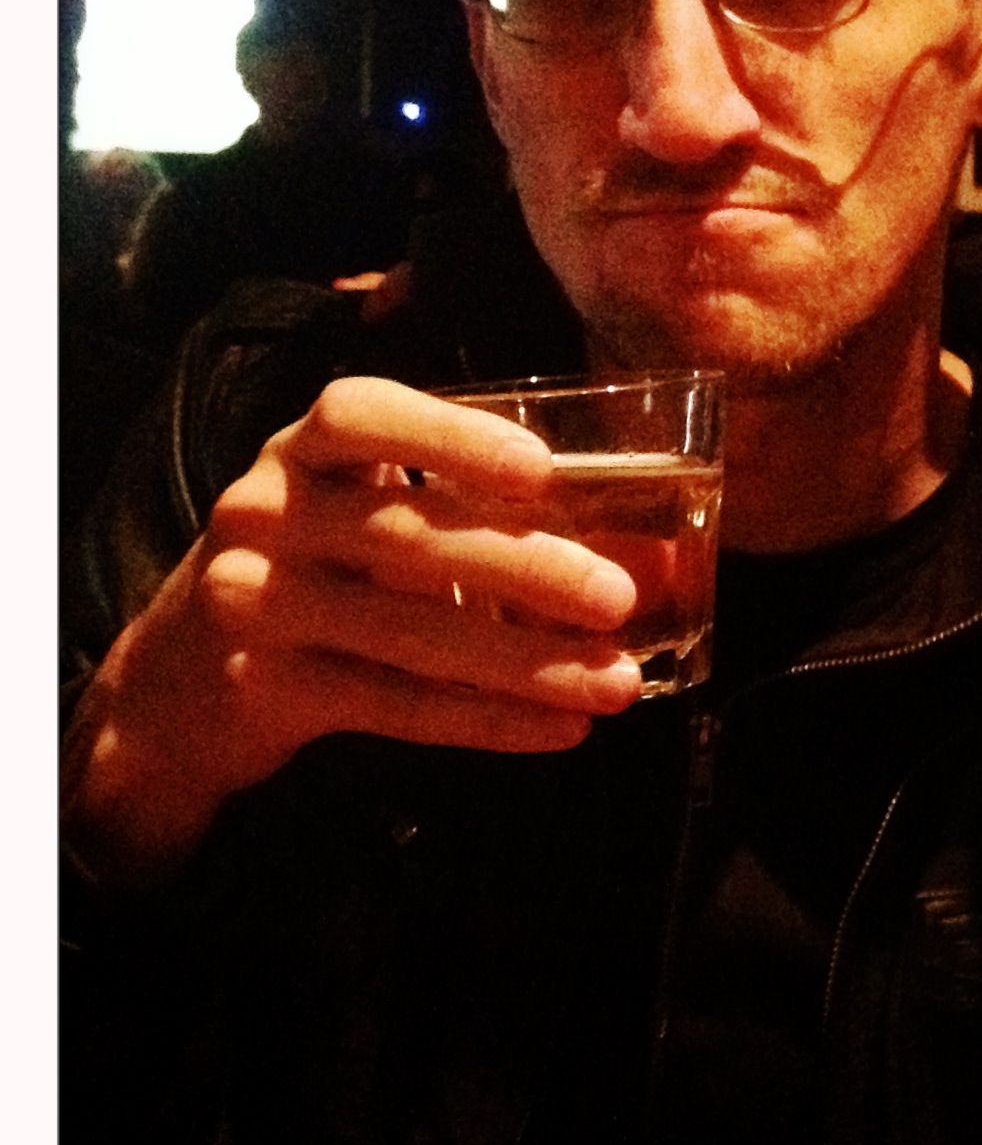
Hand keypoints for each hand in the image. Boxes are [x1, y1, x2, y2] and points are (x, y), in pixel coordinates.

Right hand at [65, 375, 643, 885]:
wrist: (175, 677)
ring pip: (411, 634)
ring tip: (617, 682)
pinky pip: (394, 705)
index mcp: (302, 451)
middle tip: (619, 596)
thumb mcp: (357, 511)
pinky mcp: (263, 688)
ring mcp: (256, 603)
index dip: (452, 437)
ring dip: (527, 663)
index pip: (359, 415)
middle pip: (407, 538)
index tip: (542, 470)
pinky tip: (558, 728)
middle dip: (526, 568)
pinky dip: (486, 720)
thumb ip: (464, 510)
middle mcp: (265, 514)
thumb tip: (644, 553)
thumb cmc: (314, 566)